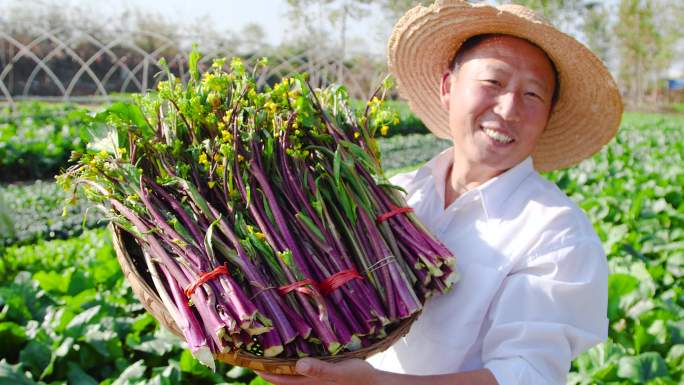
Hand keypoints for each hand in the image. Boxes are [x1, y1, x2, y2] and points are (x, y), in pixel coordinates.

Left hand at [255, 357, 381, 384]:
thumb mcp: (340, 372)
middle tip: (255, 347)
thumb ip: (319, 370)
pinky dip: (293, 361)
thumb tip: (299, 365)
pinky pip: (301, 369)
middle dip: (268, 365)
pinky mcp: (321, 376)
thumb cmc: (357, 378)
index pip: (277, 378)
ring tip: (269, 346)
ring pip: (290, 373)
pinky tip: (294, 349)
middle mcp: (307, 383)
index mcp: (307, 383)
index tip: (248, 357)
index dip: (262, 370)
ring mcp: (313, 380)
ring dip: (280, 363)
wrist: (374, 384)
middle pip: (281, 376)